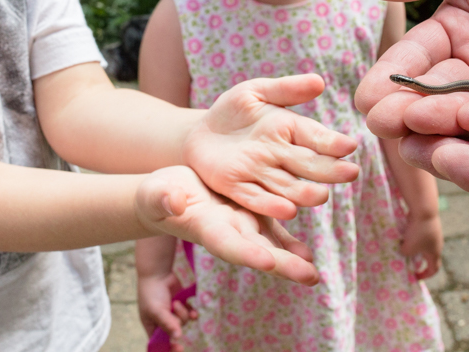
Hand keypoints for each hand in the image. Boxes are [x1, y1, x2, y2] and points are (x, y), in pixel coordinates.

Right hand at [136, 165, 319, 284]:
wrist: (170, 192)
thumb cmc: (157, 194)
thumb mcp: (154, 193)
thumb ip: (162, 198)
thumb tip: (173, 201)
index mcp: (205, 228)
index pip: (227, 244)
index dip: (246, 253)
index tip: (267, 261)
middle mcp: (227, 231)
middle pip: (257, 251)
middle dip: (283, 265)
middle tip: (309, 276)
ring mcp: (240, 224)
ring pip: (270, 244)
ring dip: (292, 259)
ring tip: (313, 273)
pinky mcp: (249, 214)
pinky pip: (273, 229)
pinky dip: (288, 242)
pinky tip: (307, 252)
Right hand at [137, 271, 196, 351]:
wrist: (158, 272)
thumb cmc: (152, 292)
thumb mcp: (156, 310)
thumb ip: (167, 324)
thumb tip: (177, 337)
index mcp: (152, 326)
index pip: (160, 343)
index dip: (169, 347)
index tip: (179, 348)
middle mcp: (162, 322)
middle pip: (175, 332)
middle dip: (177, 321)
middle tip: (174, 309)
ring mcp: (172, 313)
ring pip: (184, 322)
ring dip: (183, 313)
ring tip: (177, 302)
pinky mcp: (181, 305)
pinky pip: (190, 314)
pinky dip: (192, 312)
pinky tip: (194, 311)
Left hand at [183, 74, 359, 220]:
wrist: (199, 133)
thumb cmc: (233, 110)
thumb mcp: (255, 92)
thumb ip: (286, 89)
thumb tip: (320, 81)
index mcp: (289, 130)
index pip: (315, 137)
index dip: (332, 142)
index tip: (349, 146)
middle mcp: (280, 155)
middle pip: (308, 165)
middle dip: (330, 170)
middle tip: (351, 174)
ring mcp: (260, 173)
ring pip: (287, 186)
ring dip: (305, 193)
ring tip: (322, 196)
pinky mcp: (237, 188)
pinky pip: (256, 198)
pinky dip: (271, 205)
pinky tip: (287, 211)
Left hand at [400, 214, 442, 280]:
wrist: (424, 210)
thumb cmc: (417, 233)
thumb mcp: (407, 248)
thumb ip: (405, 254)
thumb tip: (403, 250)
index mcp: (434, 253)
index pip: (433, 269)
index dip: (425, 275)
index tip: (415, 276)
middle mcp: (436, 244)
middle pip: (427, 256)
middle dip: (417, 260)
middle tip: (406, 260)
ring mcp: (433, 233)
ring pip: (422, 244)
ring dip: (413, 246)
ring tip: (401, 245)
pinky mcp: (428, 224)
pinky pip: (419, 234)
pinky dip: (412, 236)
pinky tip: (403, 234)